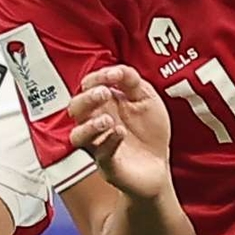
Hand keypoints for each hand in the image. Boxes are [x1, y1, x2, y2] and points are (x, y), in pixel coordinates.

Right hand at [66, 65, 175, 200]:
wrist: (159, 165)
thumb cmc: (149, 132)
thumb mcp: (146, 97)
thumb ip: (131, 80)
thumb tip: (116, 69)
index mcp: (104, 104)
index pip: (88, 86)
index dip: (97, 77)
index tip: (114, 75)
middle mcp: (96, 123)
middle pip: (75, 109)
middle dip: (87, 99)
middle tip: (104, 93)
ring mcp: (99, 144)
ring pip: (78, 136)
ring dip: (90, 126)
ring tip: (108, 120)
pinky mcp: (108, 164)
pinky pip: (101, 154)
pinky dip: (110, 142)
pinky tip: (121, 133)